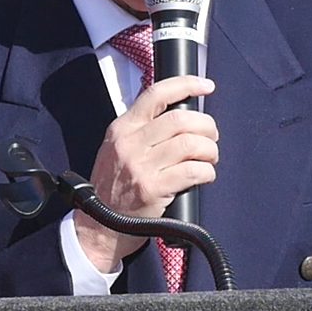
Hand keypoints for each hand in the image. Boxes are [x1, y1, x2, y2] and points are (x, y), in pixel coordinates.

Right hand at [73, 75, 217, 272]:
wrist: (99, 225)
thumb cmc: (113, 186)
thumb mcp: (116, 148)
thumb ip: (142, 129)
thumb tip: (182, 114)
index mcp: (122, 127)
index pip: (156, 95)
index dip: (186, 85)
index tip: (206, 86)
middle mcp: (130, 143)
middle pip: (180, 119)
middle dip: (206, 125)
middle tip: (212, 136)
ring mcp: (140, 166)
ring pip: (190, 144)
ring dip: (209, 150)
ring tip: (209, 157)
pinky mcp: (152, 189)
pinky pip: (192, 172)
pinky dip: (206, 172)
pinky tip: (205, 175)